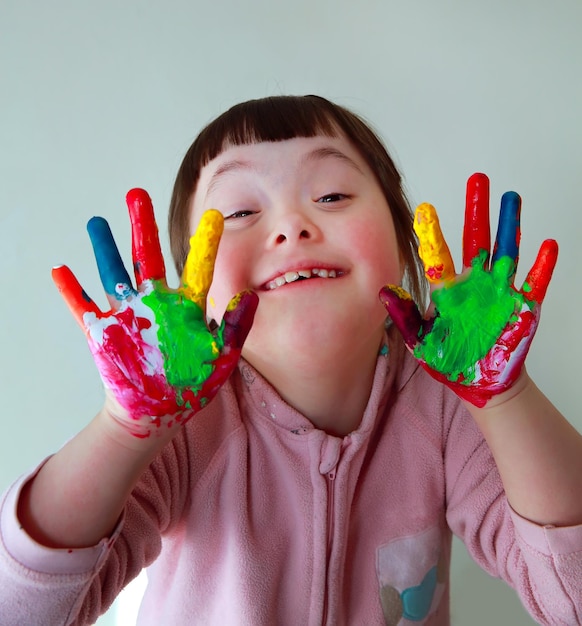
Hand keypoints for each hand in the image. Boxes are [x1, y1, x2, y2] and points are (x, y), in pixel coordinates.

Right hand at [52, 189, 257, 436]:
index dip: (205, 243)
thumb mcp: (222, 357)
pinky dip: (72, 291)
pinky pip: (83, 308)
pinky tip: (61, 270)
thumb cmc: (193, 385)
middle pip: (147, 257)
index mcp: (186, 308)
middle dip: (142, 226)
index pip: (197, 268)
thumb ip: (235, 326)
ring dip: (104, 249)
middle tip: (137, 194)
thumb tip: (250, 294)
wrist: (157, 411)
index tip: (213, 215)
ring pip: (114, 273)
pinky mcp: (104, 332)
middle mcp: (156, 304)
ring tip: (96, 221)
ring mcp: (128, 315)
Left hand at [380, 173, 557, 406]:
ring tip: (511, 198)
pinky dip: (541, 266)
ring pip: (507, 250)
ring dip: (510, 225)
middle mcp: (474, 283)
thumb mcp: (420, 339)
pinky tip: (547, 245)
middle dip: (477, 209)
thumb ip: (404, 315)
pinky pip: (535, 282)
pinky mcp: (522, 306)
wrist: (480, 382)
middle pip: (476, 238)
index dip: (432, 232)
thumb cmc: (449, 360)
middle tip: (479, 179)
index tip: (424, 208)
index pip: (438, 254)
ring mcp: (499, 291)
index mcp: (448, 289)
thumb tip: (383, 290)